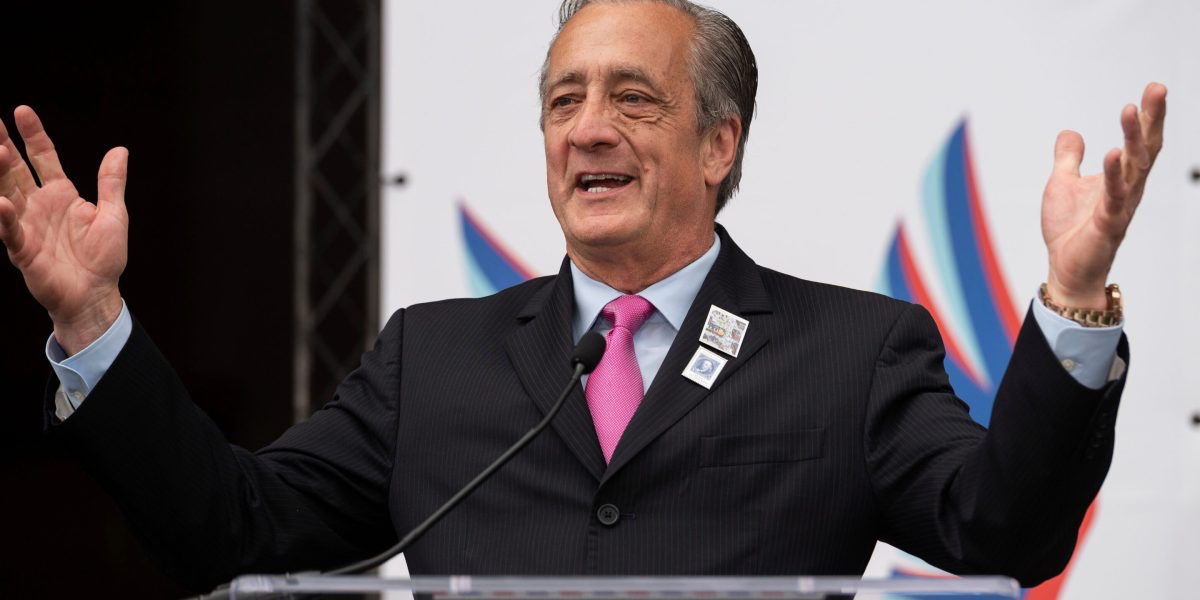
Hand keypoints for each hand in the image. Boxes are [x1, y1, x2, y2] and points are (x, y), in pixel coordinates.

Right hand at [0, 106, 128, 354]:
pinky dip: (5, 216)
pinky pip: (10, 230)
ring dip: (0, 174)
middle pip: (16, 170)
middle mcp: (39, 205)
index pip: (43, 157)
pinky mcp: (22, 249)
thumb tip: (120, 150)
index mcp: (62, 194)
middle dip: (4, 147)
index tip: (21, 110)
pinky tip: (2, 201)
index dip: (33, 135)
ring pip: (7, 193)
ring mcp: (27, 225)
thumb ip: (112, 183)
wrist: (96, 295)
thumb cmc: (104, 258)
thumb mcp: (114, 215)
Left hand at [1042, 82, 1166, 309]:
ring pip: (1133, 167)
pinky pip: (1113, 196)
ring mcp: (1120, 205)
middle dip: (1151, 118)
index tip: (1154, 88)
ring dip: (1132, 138)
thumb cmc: (1070, 229)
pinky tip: (1112, 153)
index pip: (1140, 141)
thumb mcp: (1063, 183)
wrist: (1066, 269)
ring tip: (1130, 110)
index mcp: (1121, 177)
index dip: (1148, 116)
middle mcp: (1128, 188)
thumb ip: (1068, 158)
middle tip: (1157, 89)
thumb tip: (1070, 132)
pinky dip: (1114, 174)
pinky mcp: (1107, 223)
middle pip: (1146, 148)